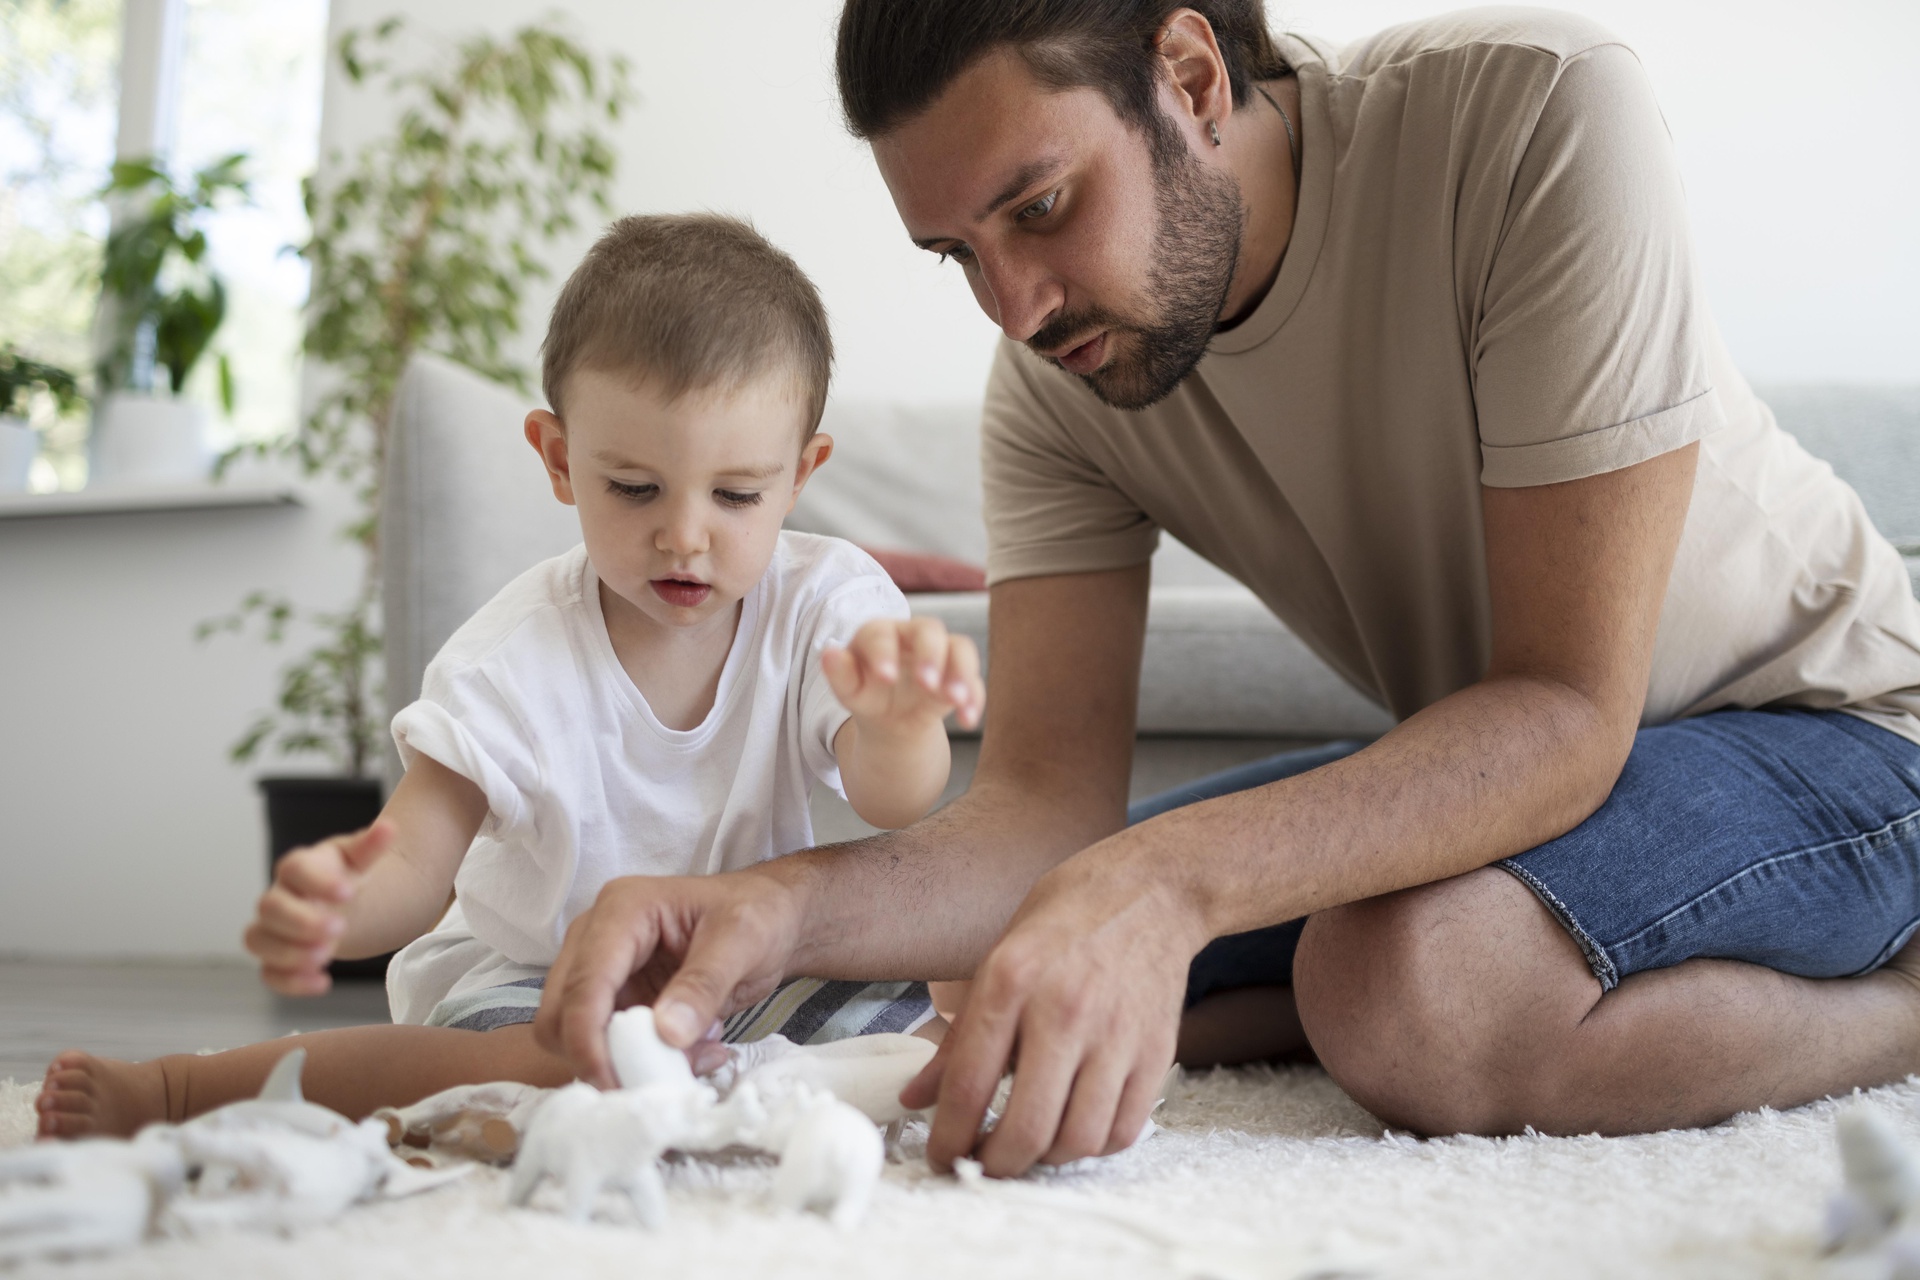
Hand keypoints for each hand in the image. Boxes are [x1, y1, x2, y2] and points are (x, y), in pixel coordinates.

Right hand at [243, 822, 393, 995]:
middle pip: (270, 907)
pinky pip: (267, 973)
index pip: (295, 868)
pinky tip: (322, 983)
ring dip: (289, 952)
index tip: (350, 893)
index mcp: (299, 867)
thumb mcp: (359, 858)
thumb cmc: (344, 875)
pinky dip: (288, 982)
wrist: (338, 902)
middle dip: (301, 921)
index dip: (317, 881)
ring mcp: (272, 928)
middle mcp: (279, 896)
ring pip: (258, 940)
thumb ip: (371, 846)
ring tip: (327, 955)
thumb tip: (390, 828)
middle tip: (339, 929)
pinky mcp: (274, 957)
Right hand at [534, 868, 807, 1087]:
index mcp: (623, 910)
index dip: (588, 1039)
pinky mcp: (617, 998)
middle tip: (657, 1080)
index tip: (613, 1083)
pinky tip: (691, 1053)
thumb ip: (704, 984)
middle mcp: (597, 937)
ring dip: (624, 1061)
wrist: (772, 918)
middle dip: (599, 1056)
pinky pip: (609, 1044)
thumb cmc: (757, 913)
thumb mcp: (741, 941)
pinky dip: (643, 1060)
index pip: (584, 982)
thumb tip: (666, 1033)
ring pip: (578, 1035)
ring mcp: (603, 970)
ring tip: (690, 1058)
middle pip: (560, 1012)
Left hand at [823, 616, 983, 732]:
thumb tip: (828, 654)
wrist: (892, 718)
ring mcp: (942, 652)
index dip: (884, 652)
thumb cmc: (867, 696)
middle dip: (930, 655)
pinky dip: (974, 698)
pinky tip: (968, 719)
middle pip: (930, 630)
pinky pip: (974, 679)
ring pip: (960, 647)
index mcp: (879, 633)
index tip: (885, 678)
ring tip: (957, 701)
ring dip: (961, 673)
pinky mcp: (960, 674)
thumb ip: (840, 675)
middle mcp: (914, 634)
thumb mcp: (850, 691)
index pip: (882, 634)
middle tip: (926, 684)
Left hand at [900, 848, 1201, 1176]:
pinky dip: (1094, 1146)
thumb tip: (915, 1097)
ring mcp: (1115, 1034)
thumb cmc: (1067, 920)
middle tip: (985, 1164)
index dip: (949, 1138)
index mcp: (1010, 980)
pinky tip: (1074, 1128)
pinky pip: (1123, 1130)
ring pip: (1077, 1139)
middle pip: (1026, 1127)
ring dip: (1046, 1160)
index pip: (968, 1084)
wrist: (1151, 890)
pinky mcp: (1156, 1051)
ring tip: (1030, 1146)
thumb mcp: (998, 959)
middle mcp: (1063, 1010)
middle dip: (996, 1164)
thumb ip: (958, 1036)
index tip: (943, 1157)